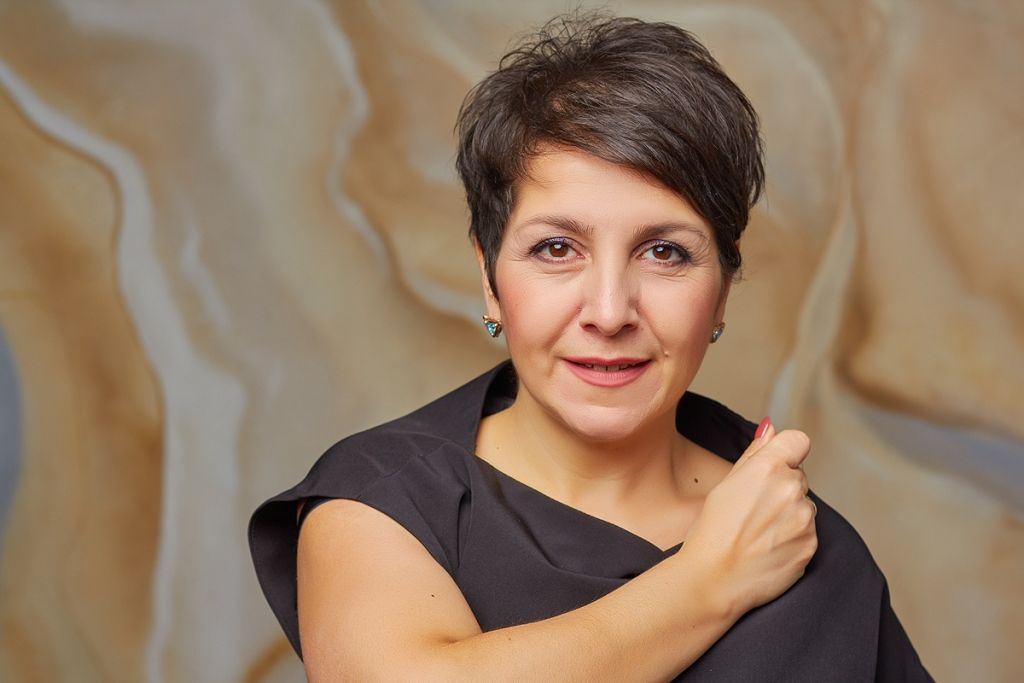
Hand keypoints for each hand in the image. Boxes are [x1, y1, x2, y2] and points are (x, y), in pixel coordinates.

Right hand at [682, 418, 817, 614]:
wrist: (713, 579)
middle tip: (753, 510)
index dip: (786, 453)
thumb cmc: (711, 531)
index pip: (798, 441)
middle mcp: (792, 489)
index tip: (774, 467)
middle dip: (781, 488)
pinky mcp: (811, 545)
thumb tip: (770, 427)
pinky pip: (807, 532)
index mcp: (768, 467)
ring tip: (758, 533)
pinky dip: (792, 538)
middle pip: (798, 476)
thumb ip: (754, 453)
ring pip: (803, 505)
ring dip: (789, 514)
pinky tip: (767, 549)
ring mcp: (804, 519)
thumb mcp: (726, 484)